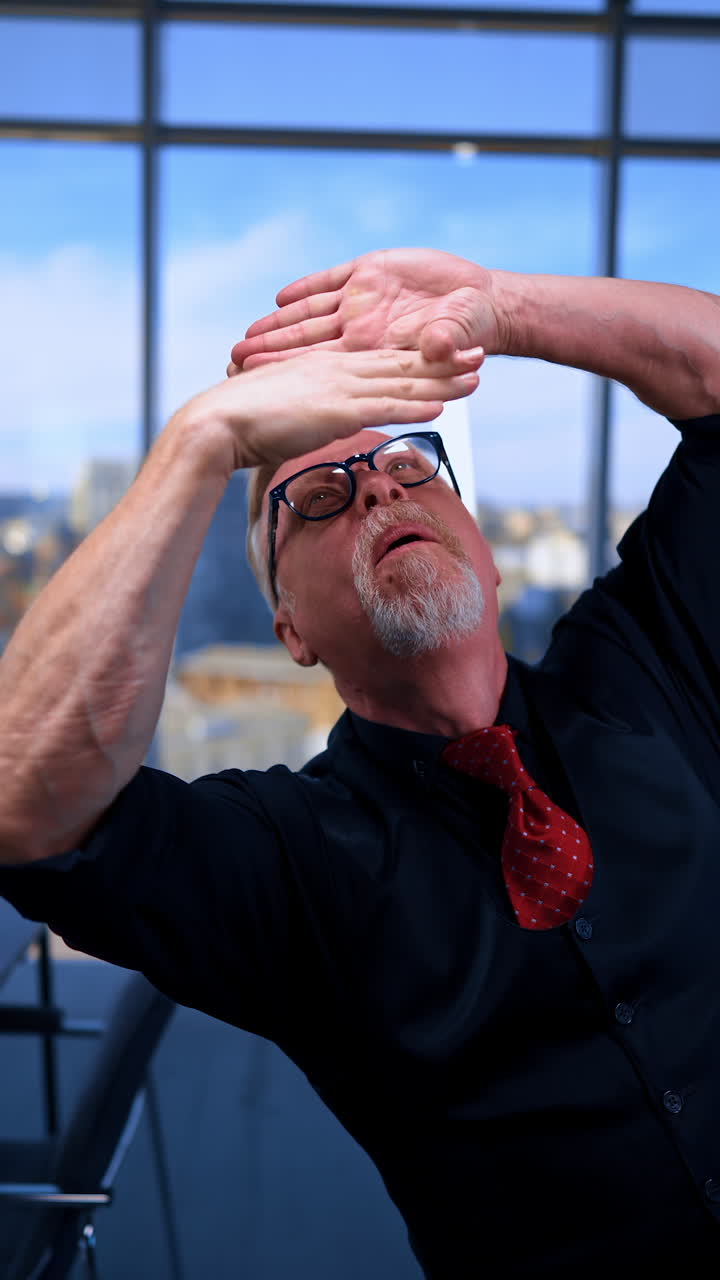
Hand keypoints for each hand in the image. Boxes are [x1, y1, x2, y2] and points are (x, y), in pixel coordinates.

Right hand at [177, 345, 484, 472]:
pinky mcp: (334, 409)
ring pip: (401, 381)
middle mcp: (338, 370)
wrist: (218, 425)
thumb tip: (324, 426)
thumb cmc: (245, 425)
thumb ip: (312, 415)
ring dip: (442, 381)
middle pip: (401, 364)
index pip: (382, 362)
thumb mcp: (289, 415)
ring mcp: (338, 388)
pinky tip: (440, 405)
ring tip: (477, 378)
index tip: (449, 355)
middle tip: (480, 356)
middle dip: (444, 362)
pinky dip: (412, 404)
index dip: (419, 357)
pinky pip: (382, 405)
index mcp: (327, 369)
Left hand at [229, 248, 504, 372]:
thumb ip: (442, 342)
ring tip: (246, 338)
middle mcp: (359, 328)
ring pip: (308, 314)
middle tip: (233, 361)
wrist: (479, 304)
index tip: (255, 377)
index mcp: (373, 348)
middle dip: (268, 351)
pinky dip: (306, 288)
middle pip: (303, 342)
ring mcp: (360, 300)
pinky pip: (330, 281)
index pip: (321, 362)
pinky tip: (281, 297)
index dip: (288, 368)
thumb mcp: (456, 335)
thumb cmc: (468, 330)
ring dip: (278, 326)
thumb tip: (434, 347)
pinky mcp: (368, 271)